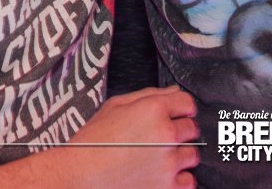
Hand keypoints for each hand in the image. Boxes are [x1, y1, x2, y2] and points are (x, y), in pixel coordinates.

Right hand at [53, 85, 200, 188]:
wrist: (80, 175)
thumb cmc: (93, 141)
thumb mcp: (116, 106)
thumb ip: (149, 95)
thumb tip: (173, 92)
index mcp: (154, 109)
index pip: (187, 103)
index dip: (180, 109)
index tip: (175, 116)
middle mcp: (166, 133)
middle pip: (192, 128)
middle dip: (180, 132)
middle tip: (161, 139)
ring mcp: (169, 162)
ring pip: (192, 154)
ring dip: (180, 156)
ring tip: (158, 158)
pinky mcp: (167, 186)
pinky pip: (189, 181)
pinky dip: (179, 179)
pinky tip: (162, 175)